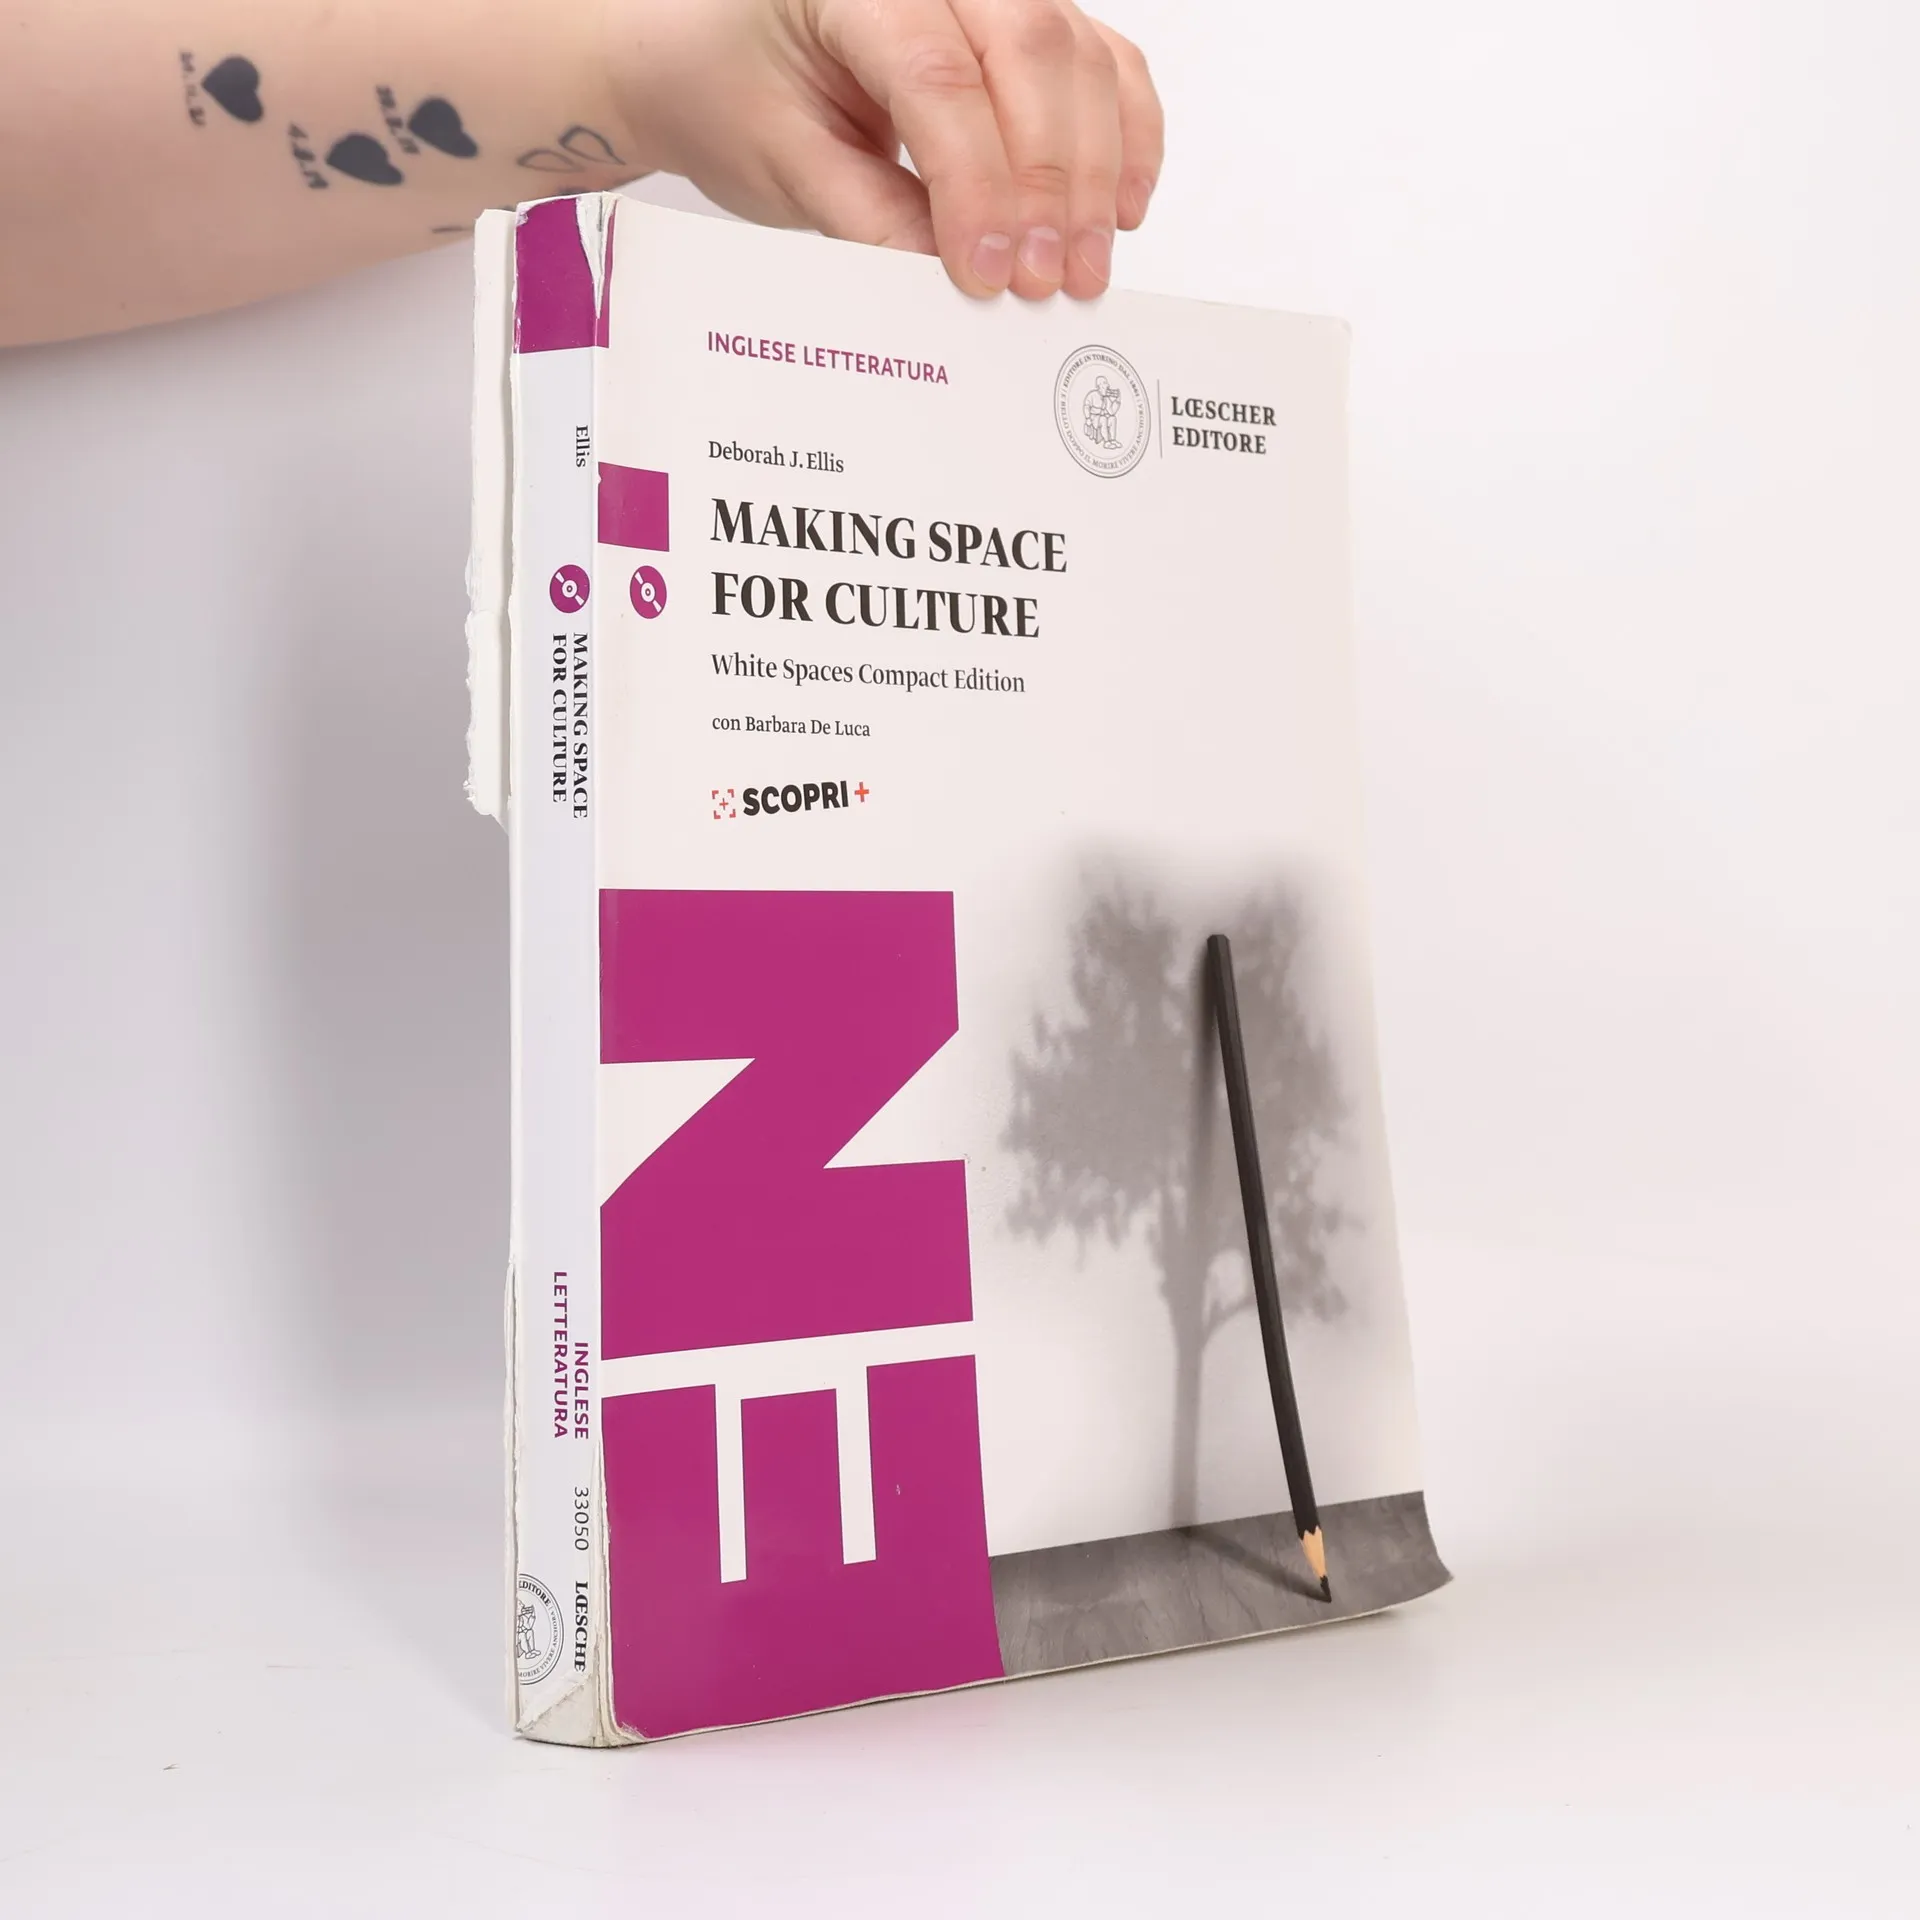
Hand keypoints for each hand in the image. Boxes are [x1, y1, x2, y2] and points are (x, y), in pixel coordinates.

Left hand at [600, 0, 1162, 298]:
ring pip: (1077, 56)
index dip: (974, 186)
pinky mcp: (1021, 19)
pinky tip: (1119, 207)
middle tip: (1047, 281)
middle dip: (1050, 182)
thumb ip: (869, 217)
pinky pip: (1099, 60)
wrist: (705, 51)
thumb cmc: (729, 86)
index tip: (985, 274)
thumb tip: (954, 276)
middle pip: (1030, 52)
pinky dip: (1123, 134)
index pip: (937, 78)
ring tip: (1082, 267)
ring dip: (1096, 171)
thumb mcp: (781, 163)